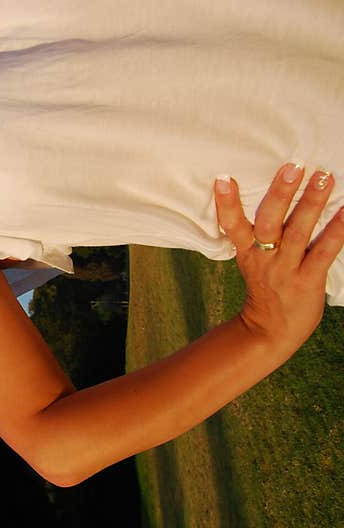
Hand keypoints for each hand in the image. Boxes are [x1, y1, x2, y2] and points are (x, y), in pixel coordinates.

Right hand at [214, 163, 343, 359]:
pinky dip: (336, 230)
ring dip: (311, 203)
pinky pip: (323, 252)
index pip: (233, 226)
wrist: (270, 331)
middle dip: (279, 194)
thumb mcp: (253, 262)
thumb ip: (260, 235)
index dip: (227, 204)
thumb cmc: (266, 290)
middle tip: (292, 166)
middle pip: (269, 222)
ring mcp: (286, 269)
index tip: (224, 178)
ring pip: (298, 232)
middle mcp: (265, 258)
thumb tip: (275, 197)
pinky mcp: (308, 280)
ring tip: (323, 177)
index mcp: (247, 253)